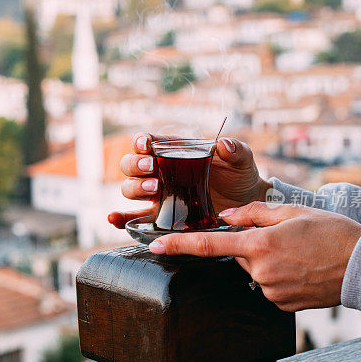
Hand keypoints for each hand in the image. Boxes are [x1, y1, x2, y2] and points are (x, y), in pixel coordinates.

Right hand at [108, 132, 269, 228]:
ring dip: (134, 188)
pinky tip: (114, 218)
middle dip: (136, 165)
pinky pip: (134, 217)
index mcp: (174, 152)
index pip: (148, 143)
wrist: (246, 203)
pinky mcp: (161, 216)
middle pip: (132, 165)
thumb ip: (236, 150)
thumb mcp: (241, 159)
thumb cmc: (240, 175)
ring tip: (154, 190)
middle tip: (152, 169)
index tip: (146, 146)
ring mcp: (159, 195)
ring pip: (130, 189)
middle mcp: (161, 172)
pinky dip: (121, 218)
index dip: (141, 142)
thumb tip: (225, 144)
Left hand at [147, 202, 360, 311]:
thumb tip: (227, 215)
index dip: (178, 245)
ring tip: (300, 254)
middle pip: (240, 256)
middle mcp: (260, 271)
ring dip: (269, 261)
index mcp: (259, 244)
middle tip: (286, 238)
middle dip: (254, 245)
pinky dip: (280, 277)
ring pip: (256, 272)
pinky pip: (270, 287)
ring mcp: (271, 292)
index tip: (154, 245)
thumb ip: (253, 212)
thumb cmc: (332, 233)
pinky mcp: (282, 306)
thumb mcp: (293, 212)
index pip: (209, 246)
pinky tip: (302, 270)